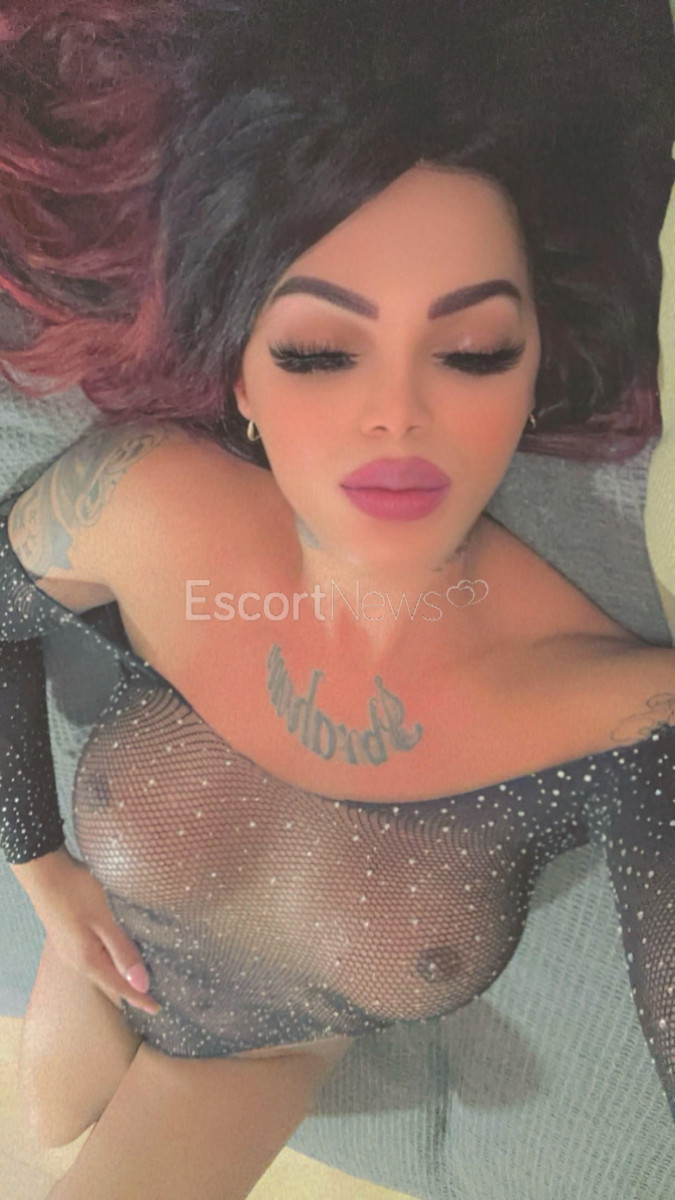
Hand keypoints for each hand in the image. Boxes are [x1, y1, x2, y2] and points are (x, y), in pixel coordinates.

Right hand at [10, 845, 161, 1014]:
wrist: (44, 870)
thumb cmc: (77, 892)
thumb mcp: (105, 920)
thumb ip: (122, 951)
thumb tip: (141, 984)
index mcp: (87, 960)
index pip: (119, 987)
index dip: (140, 998)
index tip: (158, 1009)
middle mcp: (77, 960)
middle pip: (108, 983)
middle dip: (130, 992)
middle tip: (152, 997)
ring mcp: (71, 948)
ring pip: (101, 970)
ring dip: (120, 977)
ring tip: (139, 979)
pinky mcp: (70, 936)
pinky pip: (95, 957)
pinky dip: (110, 961)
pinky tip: (118, 954)